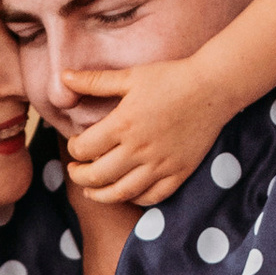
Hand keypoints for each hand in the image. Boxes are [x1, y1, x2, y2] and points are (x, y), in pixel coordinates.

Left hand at [62, 57, 237, 207]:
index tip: (76, 144)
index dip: (73, 148)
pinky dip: (134, 199)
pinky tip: (126, 192)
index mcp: (123, 125)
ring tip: (92, 189)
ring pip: (121, 193)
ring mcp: (160, 165)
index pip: (84, 149)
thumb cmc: (170, 78)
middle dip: (79, 176)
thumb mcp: (130, 76)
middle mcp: (139, 149)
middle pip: (97, 176)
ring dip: (100, 194)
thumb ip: (94, 81)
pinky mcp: (179, 173)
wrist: (213, 87)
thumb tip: (63, 77)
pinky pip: (152, 197)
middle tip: (75, 170)